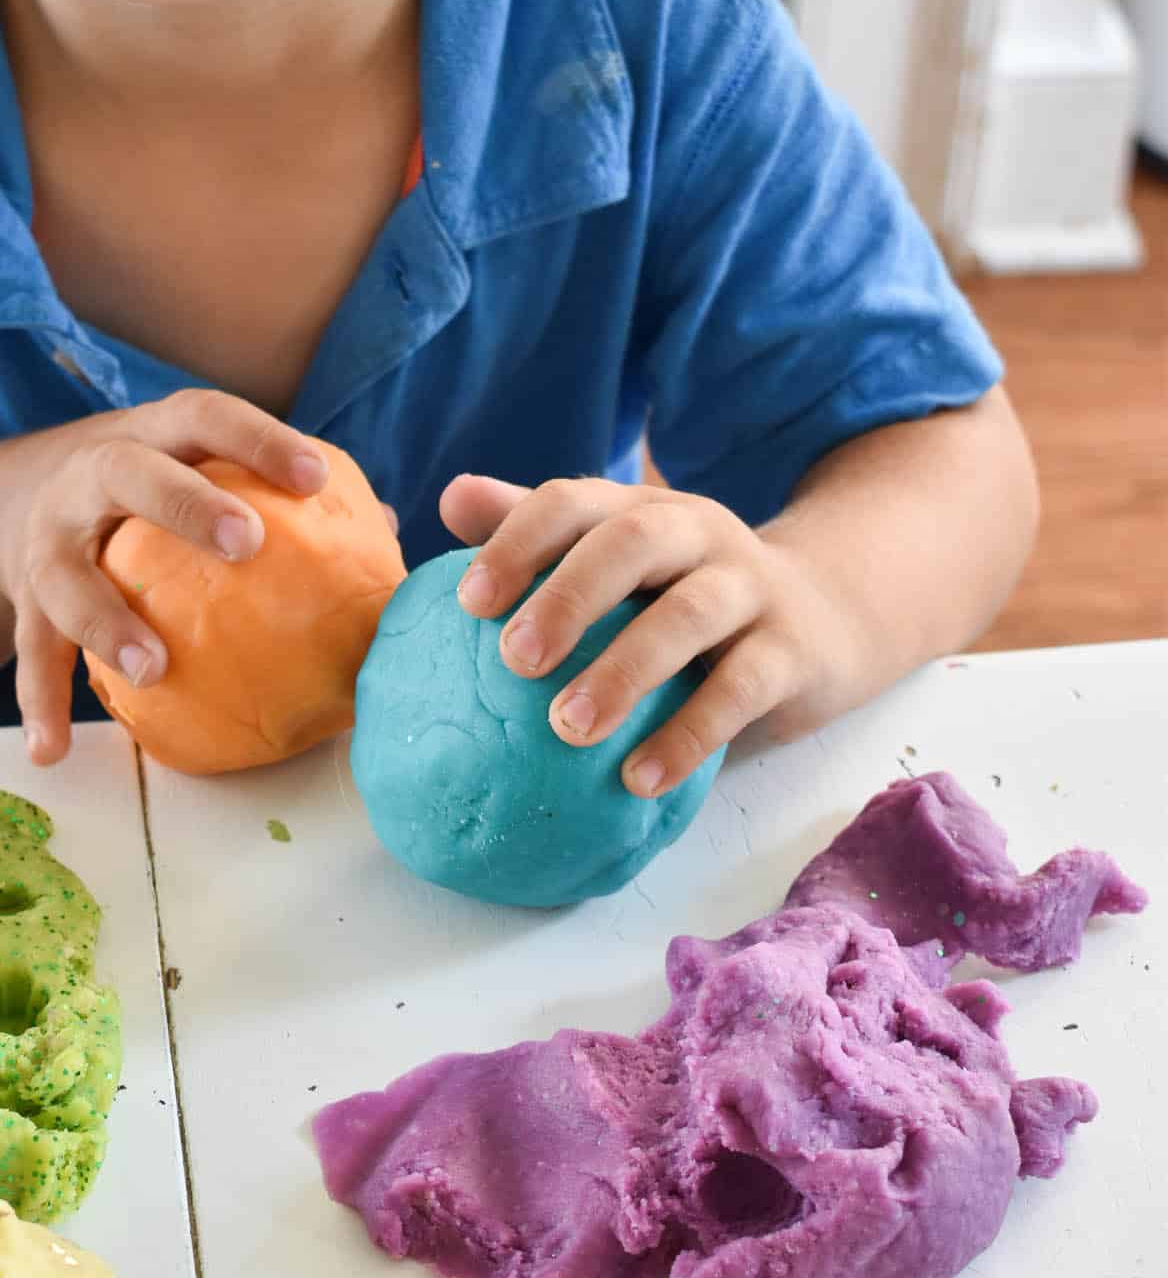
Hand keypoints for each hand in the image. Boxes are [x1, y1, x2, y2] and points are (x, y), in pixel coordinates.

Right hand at [0, 391, 331, 764]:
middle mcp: (91, 475)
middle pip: (129, 474)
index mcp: (153, 435)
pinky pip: (30, 651)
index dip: (260, 439)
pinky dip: (40, 701)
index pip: (206, 417)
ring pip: (67, 574)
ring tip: (153, 669)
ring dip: (106, 621)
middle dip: (187, 504)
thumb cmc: (157, 487)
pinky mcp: (23, 597)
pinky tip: (54, 752)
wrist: (27, 496)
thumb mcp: (203, 470)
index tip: (316, 476)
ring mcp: (50, 537)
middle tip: (248, 542)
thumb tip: (383, 531)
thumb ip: (282, 494)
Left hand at [439, 472, 869, 798]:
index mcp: (641, 508)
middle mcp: (698, 532)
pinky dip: (689, 734)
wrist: (828, 615)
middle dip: (569, 595)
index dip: (519, 540)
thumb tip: (449, 499)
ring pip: (690, 614)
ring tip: (566, 729)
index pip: (573, 500)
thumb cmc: (685, 592)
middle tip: (514, 660)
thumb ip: (541, 532)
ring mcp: (750, 587)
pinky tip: (638, 778)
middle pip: (633, 540)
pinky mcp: (792, 650)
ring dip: (625, 670)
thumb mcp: (622, 558)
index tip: (467, 603)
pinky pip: (741, 688)